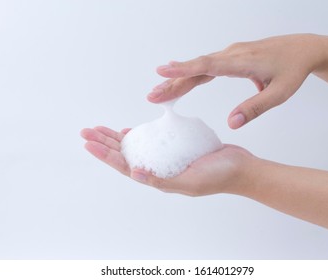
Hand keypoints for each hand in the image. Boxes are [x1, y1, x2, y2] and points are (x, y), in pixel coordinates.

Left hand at [81, 126, 256, 195]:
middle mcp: (158, 169)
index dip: (106, 155)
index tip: (90, 143)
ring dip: (117, 139)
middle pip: (125, 155)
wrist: (240, 168)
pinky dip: (139, 134)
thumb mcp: (190, 182)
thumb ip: (162, 180)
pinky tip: (129, 130)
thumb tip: (135, 173)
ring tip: (101, 129)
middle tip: (87, 131)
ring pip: (135, 147)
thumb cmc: (219, 176)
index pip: (125, 166)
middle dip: (105, 143)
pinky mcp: (176, 148)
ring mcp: (166, 159)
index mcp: (158, 179)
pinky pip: (152, 140)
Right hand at [148, 34, 323, 127]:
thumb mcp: (280, 93)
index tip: (162, 71)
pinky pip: (206, 66)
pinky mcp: (231, 57)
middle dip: (173, 81)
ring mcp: (230, 55)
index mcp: (242, 62)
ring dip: (178, 79)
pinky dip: (190, 74)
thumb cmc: (293, 70)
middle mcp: (231, 55)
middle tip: (152, 95)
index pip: (207, 66)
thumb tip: (231, 123)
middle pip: (197, 68)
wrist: (303, 49)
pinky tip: (180, 78)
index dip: (184, 69)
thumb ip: (255, 107)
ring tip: (159, 90)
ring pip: (199, 67)